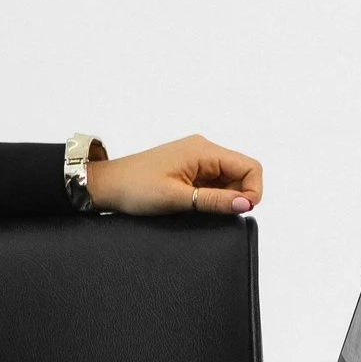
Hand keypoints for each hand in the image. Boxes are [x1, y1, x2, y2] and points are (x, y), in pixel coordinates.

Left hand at [88, 134, 262, 215]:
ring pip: (229, 179)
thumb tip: (247, 204)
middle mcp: (204, 149)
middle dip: (237, 196)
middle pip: (241, 173)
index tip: (239, 211)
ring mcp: (197, 158)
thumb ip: (215, 201)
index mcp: (204, 150)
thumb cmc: (135, 188)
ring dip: (222, 197)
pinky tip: (193, 204)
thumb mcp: (178, 199)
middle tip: (212, 212)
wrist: (107, 185)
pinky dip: (211, 196)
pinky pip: (214, 182)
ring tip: (196, 207)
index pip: (250, 166)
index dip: (252, 191)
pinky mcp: (189, 168)